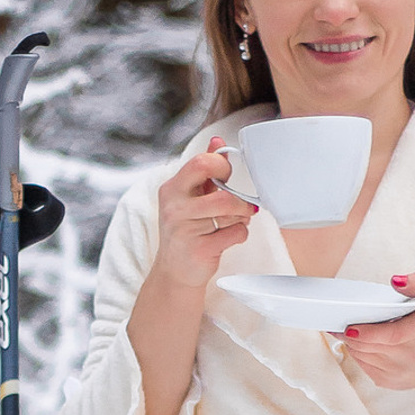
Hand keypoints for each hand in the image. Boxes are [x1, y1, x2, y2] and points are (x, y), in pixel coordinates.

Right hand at [148, 138, 259, 290]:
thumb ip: (204, 170)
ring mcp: (185, 229)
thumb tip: (217, 142)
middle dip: (239, 198)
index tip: (227, 177)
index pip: (202, 163)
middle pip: (222, 192)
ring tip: (236, 221)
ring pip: (232, 212)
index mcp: (172, 189)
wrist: (175, 272)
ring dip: (241, 216)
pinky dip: (240, 234)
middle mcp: (174, 207)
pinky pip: (236, 233)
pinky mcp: (200, 249)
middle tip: (242, 204)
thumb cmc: (185, 232)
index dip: (223, 167)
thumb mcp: (190, 198)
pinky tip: (230, 237)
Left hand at [342, 271, 414, 414]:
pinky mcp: (387, 382)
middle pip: (364, 344)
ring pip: (360, 356)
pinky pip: (363, 366)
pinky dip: (357, 354)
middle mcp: (407, 357)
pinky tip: (356, 341)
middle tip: (339, 316)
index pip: (379, 333)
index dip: (358, 327)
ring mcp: (395, 373)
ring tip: (345, 325)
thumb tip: (395, 281)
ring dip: (351, 342)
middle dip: (350, 331)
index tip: (346, 319)